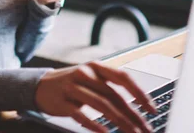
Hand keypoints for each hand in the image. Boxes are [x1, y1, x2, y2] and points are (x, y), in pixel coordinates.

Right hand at [35, 61, 156, 132]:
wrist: (41, 86)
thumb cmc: (73, 84)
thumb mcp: (91, 79)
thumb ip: (110, 88)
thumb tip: (136, 107)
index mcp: (97, 67)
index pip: (123, 77)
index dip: (140, 93)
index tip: (152, 109)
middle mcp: (86, 74)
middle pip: (114, 96)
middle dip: (133, 115)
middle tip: (145, 129)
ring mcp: (73, 87)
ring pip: (101, 105)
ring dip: (120, 122)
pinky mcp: (62, 102)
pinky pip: (81, 115)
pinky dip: (95, 125)